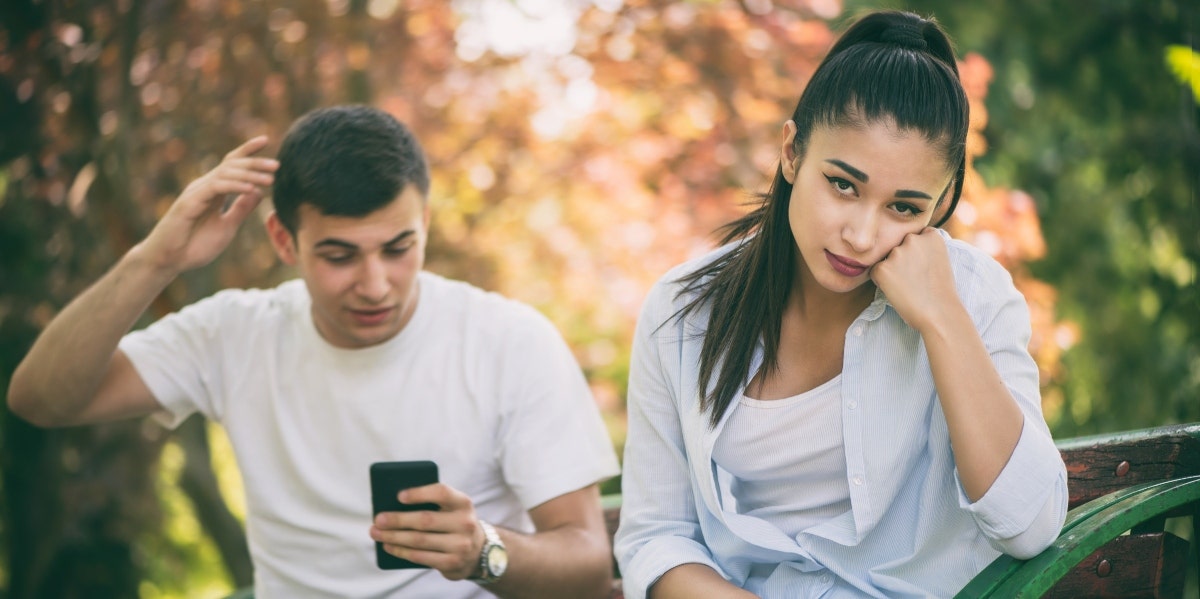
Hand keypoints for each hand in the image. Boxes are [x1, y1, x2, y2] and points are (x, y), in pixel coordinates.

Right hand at [136, 136, 277, 275]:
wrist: (170, 261)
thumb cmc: (195, 245)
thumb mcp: (227, 226)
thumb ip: (241, 209)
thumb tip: (259, 192)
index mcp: (214, 191)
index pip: (232, 164)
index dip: (247, 151)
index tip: (266, 140)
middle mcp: (204, 187)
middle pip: (231, 165)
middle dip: (255, 162)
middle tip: (277, 164)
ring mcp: (196, 192)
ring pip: (225, 174)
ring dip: (249, 175)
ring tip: (270, 179)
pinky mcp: (190, 202)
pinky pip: (216, 188)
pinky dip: (235, 187)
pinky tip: (251, 189)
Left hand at [369, 483, 485, 579]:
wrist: (478, 550)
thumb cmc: (453, 523)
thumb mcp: (451, 508)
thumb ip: (431, 503)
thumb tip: (393, 505)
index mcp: (463, 502)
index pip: (441, 492)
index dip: (419, 493)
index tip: (398, 496)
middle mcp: (465, 523)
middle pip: (425, 520)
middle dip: (398, 520)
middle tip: (378, 519)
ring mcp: (460, 544)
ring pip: (420, 540)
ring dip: (394, 537)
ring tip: (377, 533)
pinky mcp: (452, 562)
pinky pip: (421, 557)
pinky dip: (401, 551)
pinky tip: (389, 546)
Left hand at [869, 227, 959, 332]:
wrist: (939, 313)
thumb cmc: (941, 292)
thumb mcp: (940, 260)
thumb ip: (925, 249)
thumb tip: (905, 249)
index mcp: (931, 235)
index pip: (916, 236)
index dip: (917, 253)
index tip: (924, 266)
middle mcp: (912, 239)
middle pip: (899, 246)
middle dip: (902, 259)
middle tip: (914, 279)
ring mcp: (896, 253)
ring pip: (887, 258)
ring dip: (892, 269)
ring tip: (908, 286)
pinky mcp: (882, 268)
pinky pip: (876, 272)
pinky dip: (882, 281)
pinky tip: (898, 290)